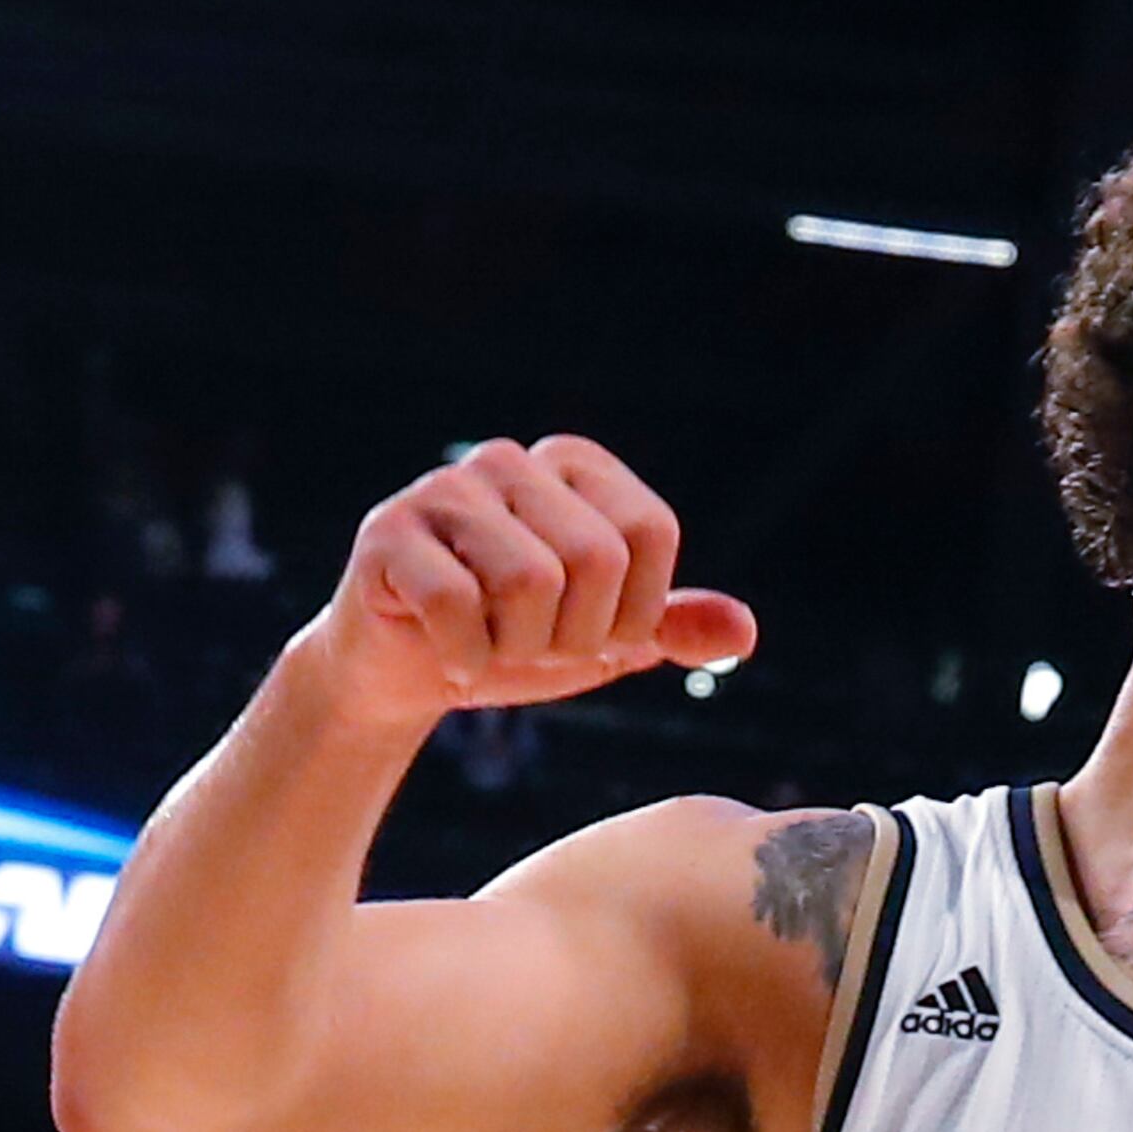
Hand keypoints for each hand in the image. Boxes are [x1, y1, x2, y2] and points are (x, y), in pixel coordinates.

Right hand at [303, 439, 753, 745]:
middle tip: (529, 644)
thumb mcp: (603, 639)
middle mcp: (513, 459)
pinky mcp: (388, 533)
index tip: (587, 630)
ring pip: (529, 582)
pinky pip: (456, 606)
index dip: (631, 611)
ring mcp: (445, 489)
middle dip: (572, 636)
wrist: (406, 672)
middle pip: (596, 559)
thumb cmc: (512, 642)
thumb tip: (744, 631)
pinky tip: (446, 652)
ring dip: (514, 649)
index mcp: (576, 465)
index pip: (651, 532)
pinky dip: (462, 657)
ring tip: (486, 643)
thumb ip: (671, 627)